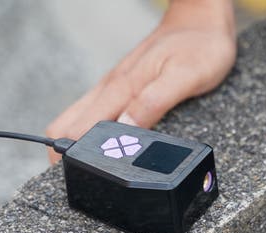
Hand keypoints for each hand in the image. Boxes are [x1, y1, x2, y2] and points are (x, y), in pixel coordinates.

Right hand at [46, 0, 235, 162]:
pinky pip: (95, 112)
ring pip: (78, 118)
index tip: (71, 177)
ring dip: (75, 144)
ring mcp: (114, 87)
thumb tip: (125, 129)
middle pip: (66, 125)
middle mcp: (111, 87)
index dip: (68, 154)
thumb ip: (154, 102)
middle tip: (74, 181)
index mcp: (121, 88)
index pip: (76, 127)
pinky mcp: (122, 87)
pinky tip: (100, 147)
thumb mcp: (185, 76)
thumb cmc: (199, 46)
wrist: (202, 19)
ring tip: (84, 171)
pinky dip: (89, 133)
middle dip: (63, 154)